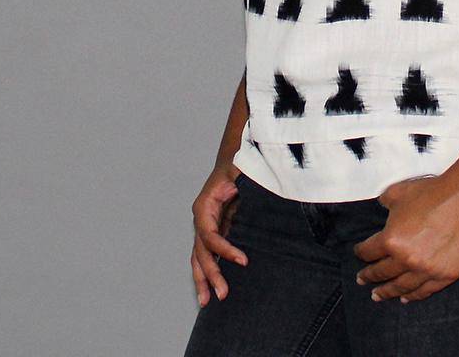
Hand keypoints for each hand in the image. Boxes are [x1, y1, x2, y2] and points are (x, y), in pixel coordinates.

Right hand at [190, 165, 248, 306]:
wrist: (233, 157)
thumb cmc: (238, 163)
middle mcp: (201, 218)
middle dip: (211, 274)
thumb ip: (247, 182)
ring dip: (203, 279)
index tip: (243, 261)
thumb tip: (260, 193)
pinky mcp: (214, 230)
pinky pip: (207, 255)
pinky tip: (210, 290)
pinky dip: (207, 272)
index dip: (224, 249)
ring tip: (207, 301)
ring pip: (199, 258)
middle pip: (201, 251)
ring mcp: (205, 226)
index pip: (210, 234)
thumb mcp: (242, 170)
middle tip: (223, 293)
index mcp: (205, 205)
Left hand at [353, 174, 458, 303]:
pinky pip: (425, 291)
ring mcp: (427, 270)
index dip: (360, 253)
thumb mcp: (397, 192)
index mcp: (391, 240)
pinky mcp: (445, 275)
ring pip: (402, 287)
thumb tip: (381, 206)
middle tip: (362, 280)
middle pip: (383, 272)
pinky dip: (413, 296)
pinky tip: (405, 298)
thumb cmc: (431, 192)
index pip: (369, 251)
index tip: (358, 254)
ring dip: (388, 291)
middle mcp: (407, 259)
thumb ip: (384, 202)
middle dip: (370, 276)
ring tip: (378, 296)